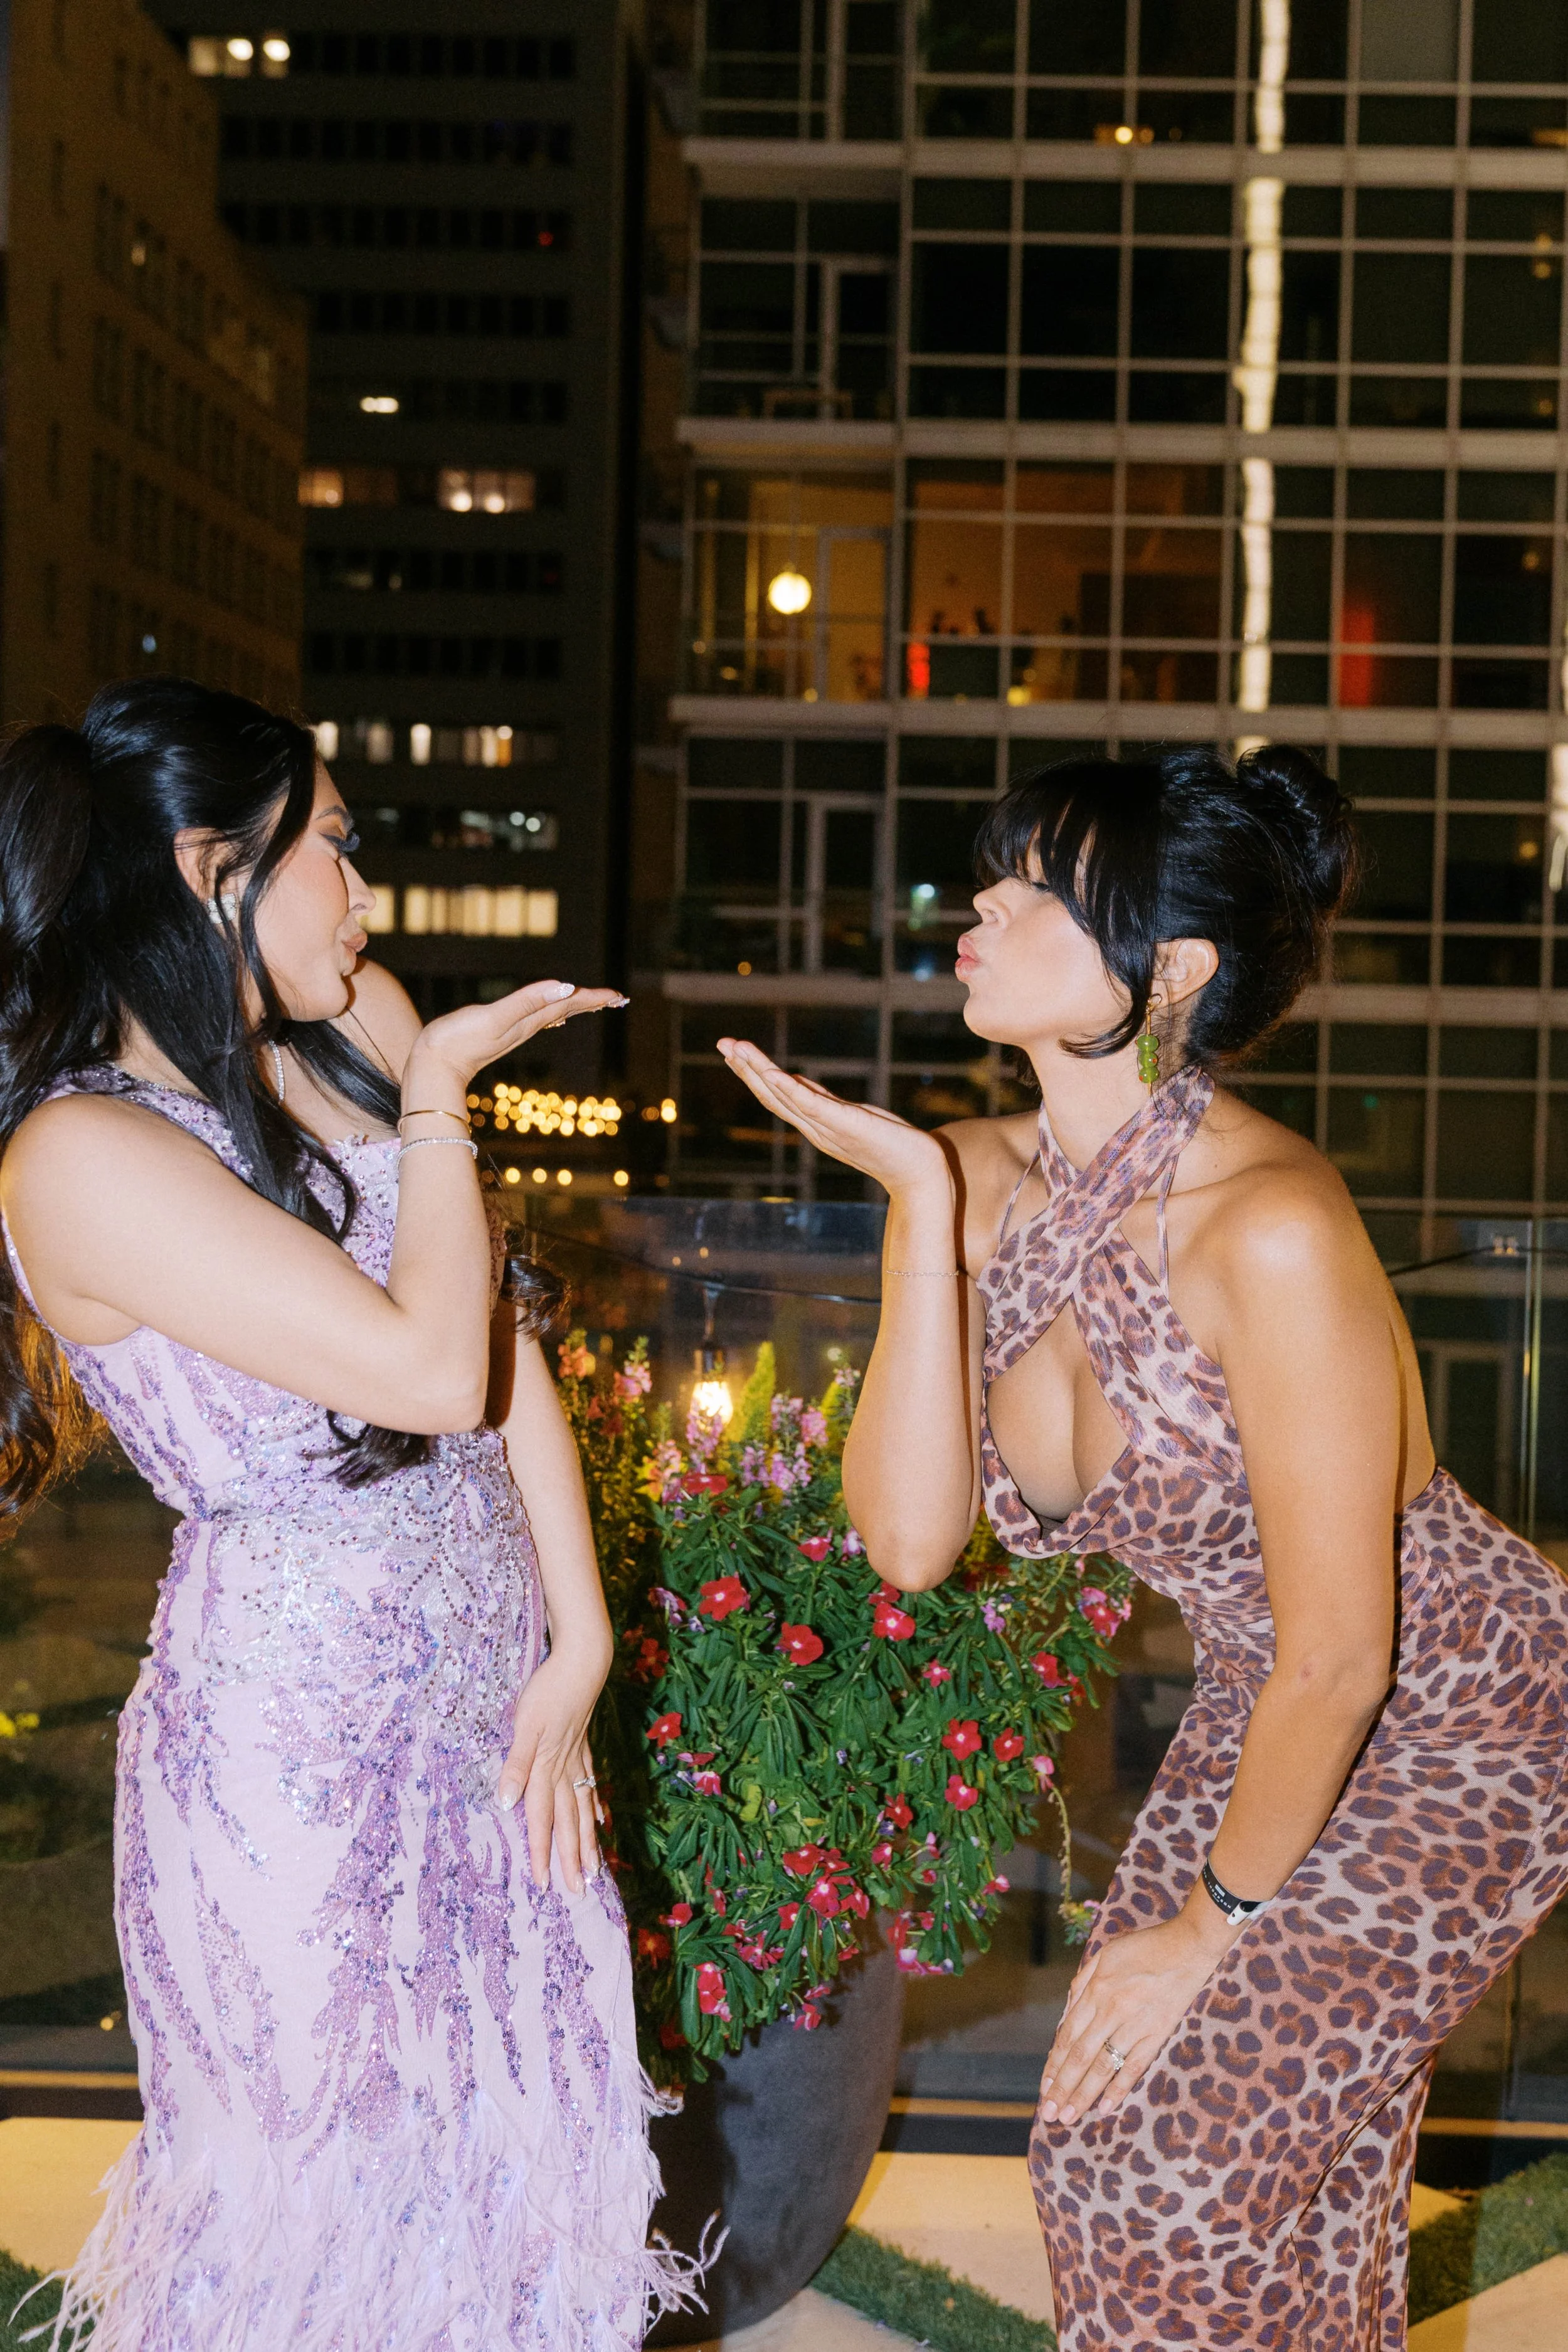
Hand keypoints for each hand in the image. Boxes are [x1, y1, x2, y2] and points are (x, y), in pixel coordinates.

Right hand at [411, 979, 626, 1094]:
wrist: (433, 1067)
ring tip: (592, 1001)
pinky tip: (552, 1015)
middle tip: (617, 997)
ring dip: (575, 1006)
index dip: (594, 997)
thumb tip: (564, 987)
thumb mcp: (495, 1018)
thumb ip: (527, 1001)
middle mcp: (526, 1026)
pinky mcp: (499, 1033)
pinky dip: (550, 1012)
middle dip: (592, 1001)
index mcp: (529, 1021)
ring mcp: (514, 1031)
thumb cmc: (459, 1041)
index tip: (619, 995)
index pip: (568, 1004)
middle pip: (566, 1009)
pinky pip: (535, 1020)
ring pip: (553, 1014)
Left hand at [497, 1645, 609, 1894]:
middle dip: (571, 1859)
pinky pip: (590, 1785)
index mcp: (546, 1768)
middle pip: (568, 1823)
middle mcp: (564, 1770)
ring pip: (583, 1809)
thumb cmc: (548, 1690)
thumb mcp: (525, 1724)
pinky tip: (599, 1819)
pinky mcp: (583, 1745)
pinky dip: (594, 1805)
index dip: (541, 1853)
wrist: (581, 1662)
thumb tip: (507, 1804)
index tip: (543, 1885)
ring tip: (594, 1867)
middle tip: (579, 1891)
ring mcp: (577, 1759)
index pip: (542, 1820)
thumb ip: (516, 1764)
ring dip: (587, 1841)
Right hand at [717, 1038, 950, 1193]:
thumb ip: (824, 1102)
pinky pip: (812, 1105)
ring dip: (759, 1071)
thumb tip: (799, 1081)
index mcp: (816, 1124)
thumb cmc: (892, 1146)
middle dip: (746, 1068)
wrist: (920, 1174)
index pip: (776, 1095)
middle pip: (772, 1094)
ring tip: (737, 1049)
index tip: (733, 1051)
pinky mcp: (847, 1125)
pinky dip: (790, 1089)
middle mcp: (815, 1128)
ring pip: (784, 1097)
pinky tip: (773, 1073)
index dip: (753, 1073)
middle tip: (722, 1043)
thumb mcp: (851, 1116)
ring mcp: (828, 1128)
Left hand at [1038, 1910, 1235, 2124]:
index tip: (1044, 2088)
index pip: (1067, 2036)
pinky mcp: (1157, 2034)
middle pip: (1080, 2056)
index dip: (1054, 2064)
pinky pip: (1134, 2066)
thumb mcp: (1106, 1954)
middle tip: (1048, 2113)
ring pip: (1102, 2066)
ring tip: (1068, 2117)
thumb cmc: (1145, 1947)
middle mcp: (1111, 2010)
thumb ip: (1083, 1981)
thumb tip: (1067, 2011)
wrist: (1189, 1946)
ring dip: (1083, 2094)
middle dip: (1062, 2087)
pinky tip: (1106, 2107)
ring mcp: (1135, 2024)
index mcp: (1096, 1989)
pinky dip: (1119, 2088)